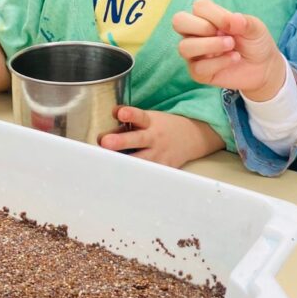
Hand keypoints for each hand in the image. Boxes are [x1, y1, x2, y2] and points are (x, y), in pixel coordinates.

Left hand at [99, 107, 221, 167]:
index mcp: (150, 122)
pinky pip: (147, 174)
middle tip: (105, 142)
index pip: (139, 116)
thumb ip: (128, 123)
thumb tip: (106, 127)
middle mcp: (154, 138)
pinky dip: (136, 177)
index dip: (129, 114)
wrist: (191, 137)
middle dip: (120, 141)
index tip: (119, 113)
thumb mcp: (148, 118)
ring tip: (109, 165)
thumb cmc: (161, 127)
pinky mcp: (162, 169)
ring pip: (141, 160)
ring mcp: (159, 155)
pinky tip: (122, 184)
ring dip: (125, 163)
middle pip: (137, 139)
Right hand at [172, 0, 285, 100]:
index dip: (216, 14)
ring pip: (184, 47)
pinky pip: (198, 68)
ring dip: (210, 45)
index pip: (198, 7)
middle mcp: (195, 33)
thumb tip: (232, 19)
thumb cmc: (254, 41)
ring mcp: (195, 53)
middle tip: (224, 34)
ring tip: (231, 46)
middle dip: (202, 27)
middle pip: (178, 21)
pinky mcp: (199, 73)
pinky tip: (234, 59)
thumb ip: (243, 22)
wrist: (264, 67)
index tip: (234, 23)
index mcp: (206, 16)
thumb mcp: (255, 28)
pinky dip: (219, 63)